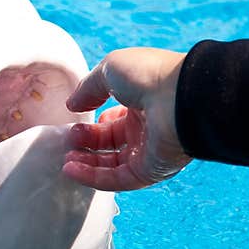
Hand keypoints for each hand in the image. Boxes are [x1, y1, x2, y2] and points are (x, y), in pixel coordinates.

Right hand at [62, 47, 192, 190]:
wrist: (181, 97)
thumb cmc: (150, 75)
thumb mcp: (110, 69)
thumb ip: (88, 88)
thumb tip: (72, 104)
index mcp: (142, 103)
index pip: (114, 120)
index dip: (95, 122)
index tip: (77, 118)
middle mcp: (147, 129)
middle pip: (110, 144)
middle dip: (87, 142)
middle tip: (70, 138)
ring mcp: (149, 152)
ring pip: (111, 165)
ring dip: (86, 163)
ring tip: (67, 158)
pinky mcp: (150, 171)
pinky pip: (117, 180)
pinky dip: (92, 177)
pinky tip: (71, 170)